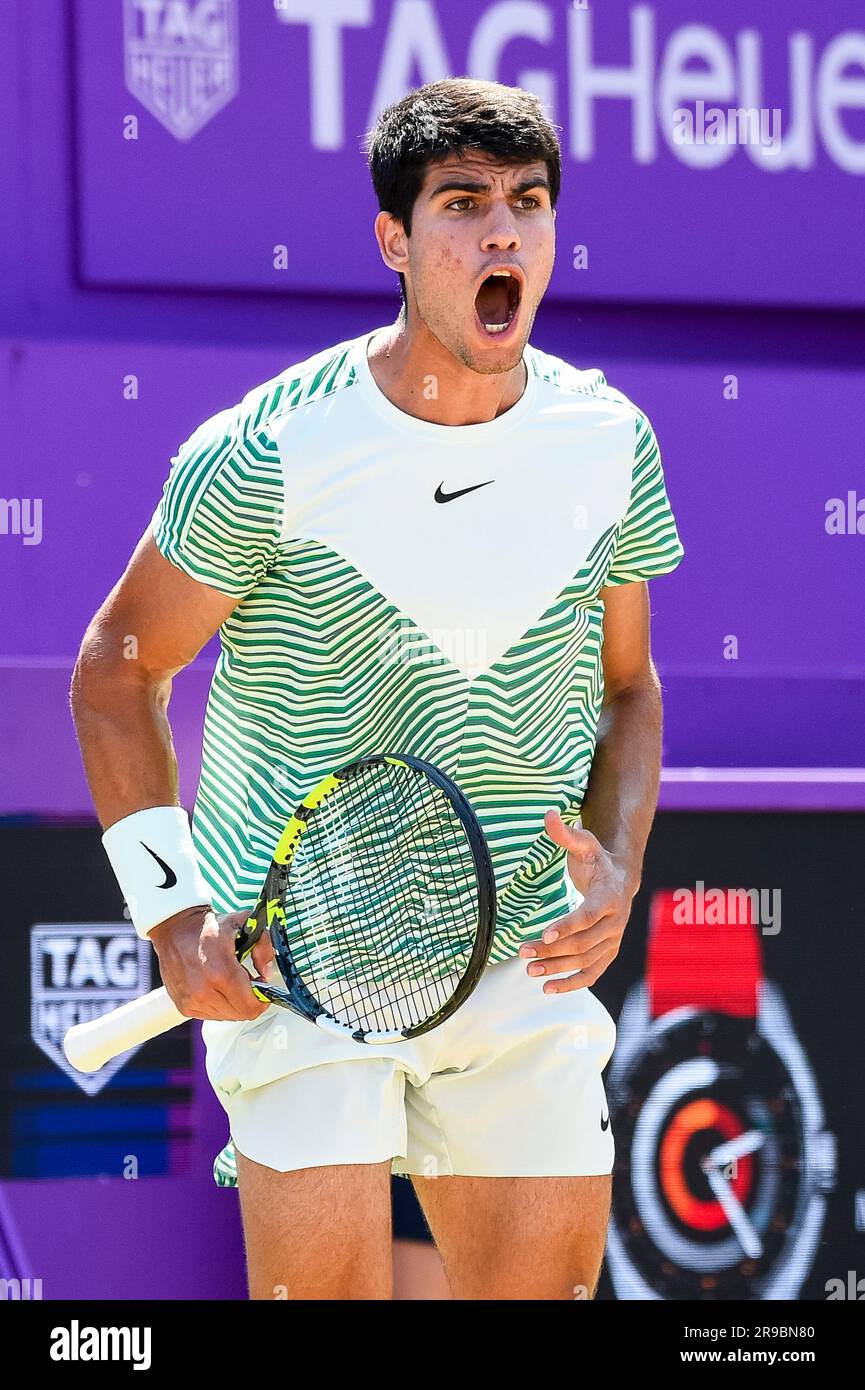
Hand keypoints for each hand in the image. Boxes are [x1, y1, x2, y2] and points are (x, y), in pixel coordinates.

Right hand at [149, 905, 274, 1021]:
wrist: (174, 929)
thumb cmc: (208, 927)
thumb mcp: (243, 924)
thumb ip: (263, 947)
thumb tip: (266, 973)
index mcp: (221, 971)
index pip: (251, 1006)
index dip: (262, 998)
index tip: (261, 984)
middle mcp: (203, 991)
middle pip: (241, 1014)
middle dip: (250, 999)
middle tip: (247, 981)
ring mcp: (192, 1001)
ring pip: (227, 1016)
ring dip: (234, 1003)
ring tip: (229, 981)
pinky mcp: (184, 1006)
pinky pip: (212, 1015)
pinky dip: (219, 1004)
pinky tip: (215, 986)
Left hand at [518, 810, 635, 993]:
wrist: (622, 879)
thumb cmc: (597, 860)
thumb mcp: (583, 843)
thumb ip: (565, 833)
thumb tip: (548, 814)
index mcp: (609, 895)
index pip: (589, 915)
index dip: (567, 926)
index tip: (544, 934)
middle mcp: (615, 922)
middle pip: (584, 942)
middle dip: (553, 950)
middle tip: (524, 952)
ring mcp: (613, 940)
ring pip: (586, 961)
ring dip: (558, 969)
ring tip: (530, 971)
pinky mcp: (608, 953)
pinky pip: (593, 973)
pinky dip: (572, 983)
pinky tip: (548, 989)